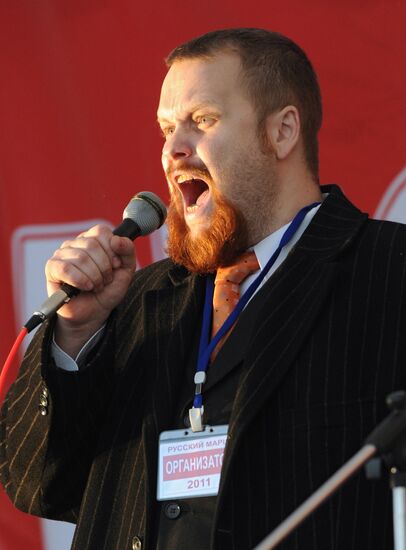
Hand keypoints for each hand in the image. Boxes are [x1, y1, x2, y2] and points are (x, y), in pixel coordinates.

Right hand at [45, 224, 135, 355]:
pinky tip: (85, 287)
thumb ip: (128, 251)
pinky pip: (66, 268)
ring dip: (93, 277)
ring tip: (95, 286)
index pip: (101, 232)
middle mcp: (76, 243)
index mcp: (93, 239)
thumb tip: (117, 240)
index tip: (115, 266)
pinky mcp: (52, 268)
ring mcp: (62, 254)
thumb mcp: (126, 271)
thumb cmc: (107, 290)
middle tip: (104, 280)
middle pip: (92, 245)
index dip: (111, 250)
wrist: (94, 313)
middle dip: (103, 268)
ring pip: (80, 257)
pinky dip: (80, 280)